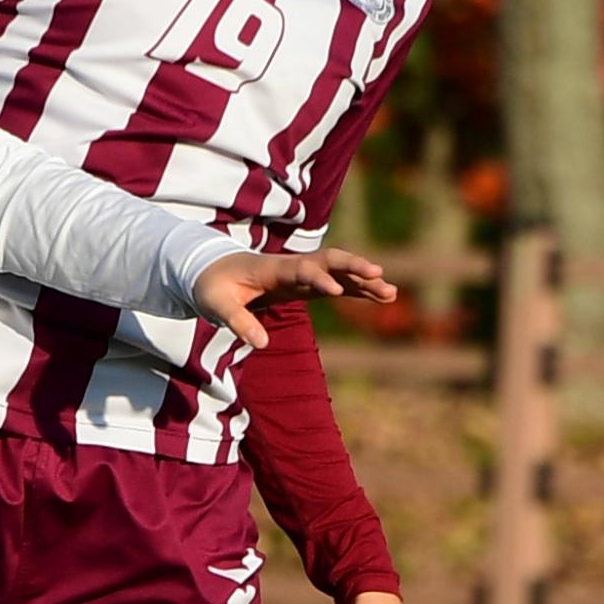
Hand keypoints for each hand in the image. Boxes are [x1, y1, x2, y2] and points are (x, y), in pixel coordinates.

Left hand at [190, 247, 403, 344]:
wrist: (213, 270)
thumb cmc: (212, 287)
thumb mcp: (216, 305)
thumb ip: (237, 322)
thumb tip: (261, 344)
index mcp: (272, 268)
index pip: (301, 270)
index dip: (318, 279)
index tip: (335, 291)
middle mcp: (293, 266)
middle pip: (329, 260)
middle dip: (353, 266)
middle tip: (378, 274)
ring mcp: (302, 273)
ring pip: (339, 272)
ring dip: (364, 280)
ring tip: (391, 293)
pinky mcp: (307, 284)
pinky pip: (338, 284)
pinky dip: (359, 289)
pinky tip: (382, 298)